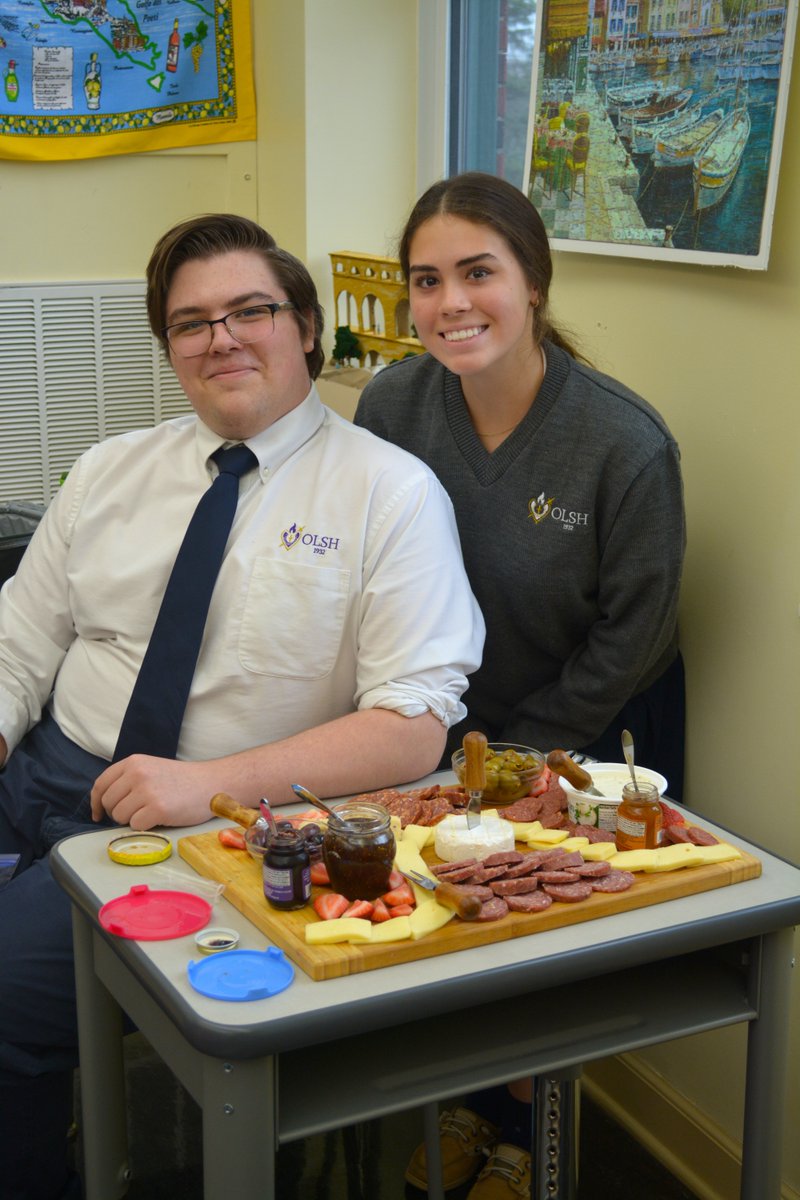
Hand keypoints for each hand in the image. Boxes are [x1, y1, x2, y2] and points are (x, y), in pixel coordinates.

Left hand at [90, 755, 218, 829]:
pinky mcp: (158, 809)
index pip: (101, 784)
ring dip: (133, 820)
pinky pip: (135, 826)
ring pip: (120, 817)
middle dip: (119, 812)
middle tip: (138, 812)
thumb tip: (105, 802)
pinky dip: (145, 827)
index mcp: (133, 762)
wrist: (212, 783)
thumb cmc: (182, 780)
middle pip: (109, 803)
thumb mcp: (151, 768)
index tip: (98, 814)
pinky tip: (160, 818)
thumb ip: (129, 779)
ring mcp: (147, 791)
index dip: (96, 802)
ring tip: (153, 812)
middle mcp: (137, 774)